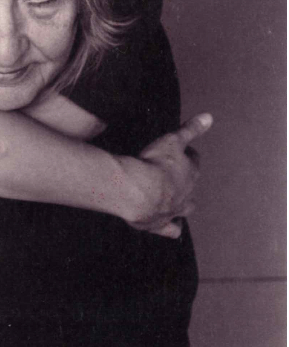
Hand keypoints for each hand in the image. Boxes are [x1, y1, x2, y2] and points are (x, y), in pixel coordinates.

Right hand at [119, 113, 212, 238]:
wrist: (138, 191)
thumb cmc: (155, 164)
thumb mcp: (173, 140)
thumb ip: (190, 129)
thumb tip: (209, 117)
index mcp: (190, 172)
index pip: (193, 160)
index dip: (186, 154)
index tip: (180, 149)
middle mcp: (185, 194)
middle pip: (191, 185)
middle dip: (186, 180)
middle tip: (175, 173)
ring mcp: (173, 210)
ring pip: (185, 209)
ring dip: (182, 204)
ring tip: (175, 199)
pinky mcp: (159, 224)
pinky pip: (170, 229)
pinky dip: (171, 228)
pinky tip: (169, 227)